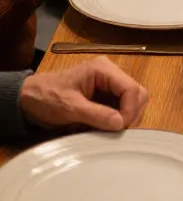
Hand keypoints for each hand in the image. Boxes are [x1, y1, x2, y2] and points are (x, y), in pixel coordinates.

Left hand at [20, 59, 147, 132]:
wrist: (27, 100)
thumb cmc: (45, 98)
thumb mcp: (69, 107)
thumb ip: (96, 114)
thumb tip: (121, 123)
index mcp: (103, 69)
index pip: (132, 89)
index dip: (130, 110)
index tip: (119, 128)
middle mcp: (110, 74)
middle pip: (137, 94)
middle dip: (130, 114)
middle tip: (116, 131)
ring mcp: (108, 85)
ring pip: (132, 102)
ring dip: (124, 118)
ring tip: (107, 129)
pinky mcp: (105, 96)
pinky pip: (121, 108)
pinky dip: (117, 120)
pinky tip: (103, 126)